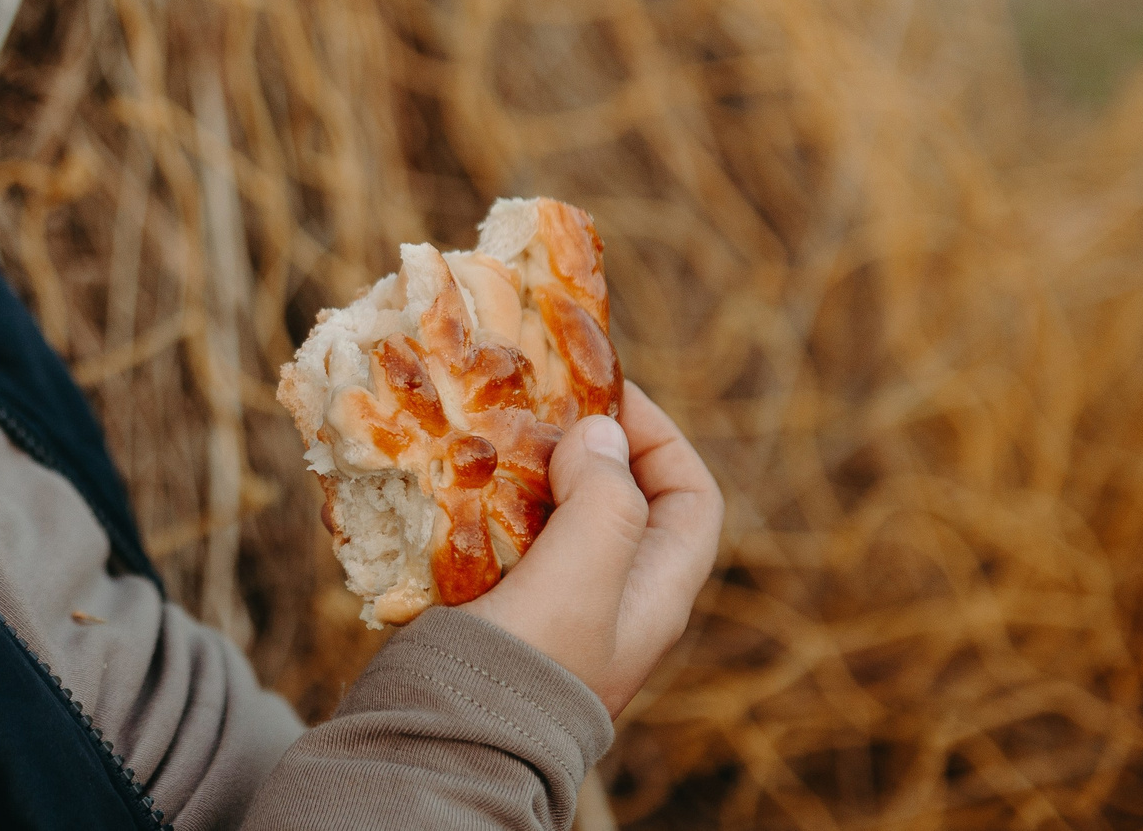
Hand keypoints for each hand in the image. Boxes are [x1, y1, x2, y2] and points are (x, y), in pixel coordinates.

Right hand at [464, 381, 722, 716]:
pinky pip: (504, 537)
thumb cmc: (528, 664)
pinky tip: (450, 485)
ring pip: (557, 513)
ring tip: (486, 435)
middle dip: (583, 443)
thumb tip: (601, 432)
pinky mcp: (499, 610)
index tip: (601, 396)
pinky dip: (484, 502)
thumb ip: (605, 501)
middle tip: (532, 405)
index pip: (691, 496)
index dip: (659, 437)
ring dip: (527, 468)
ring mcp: (556, 607)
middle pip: (623, 497)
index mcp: (654, 592)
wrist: (453, 745)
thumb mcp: (582, 578)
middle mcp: (613, 598)